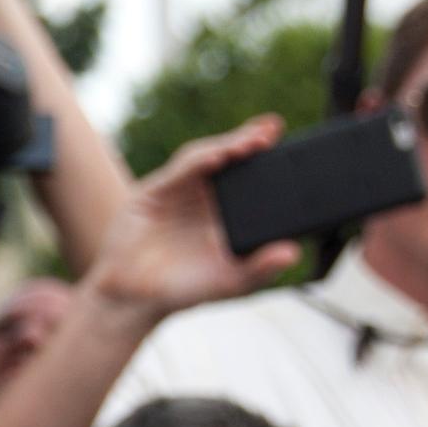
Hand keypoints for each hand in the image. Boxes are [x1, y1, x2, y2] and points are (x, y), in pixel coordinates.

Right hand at [79, 117, 301, 322]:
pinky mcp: (154, 191)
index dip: (266, 156)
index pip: (249, 175)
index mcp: (226, 211)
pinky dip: (199, 161)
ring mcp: (179, 190)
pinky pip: (180, 171)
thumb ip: (260, 269)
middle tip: (272, 129)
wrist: (134, 298)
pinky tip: (218, 156)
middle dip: (249, 139)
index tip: (287, 144)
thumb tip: (293, 254)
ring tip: (251, 141)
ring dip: (227, 145)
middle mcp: (204, 195)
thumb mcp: (230, 282)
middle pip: (229, 157)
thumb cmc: (183, 288)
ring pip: (206, 157)